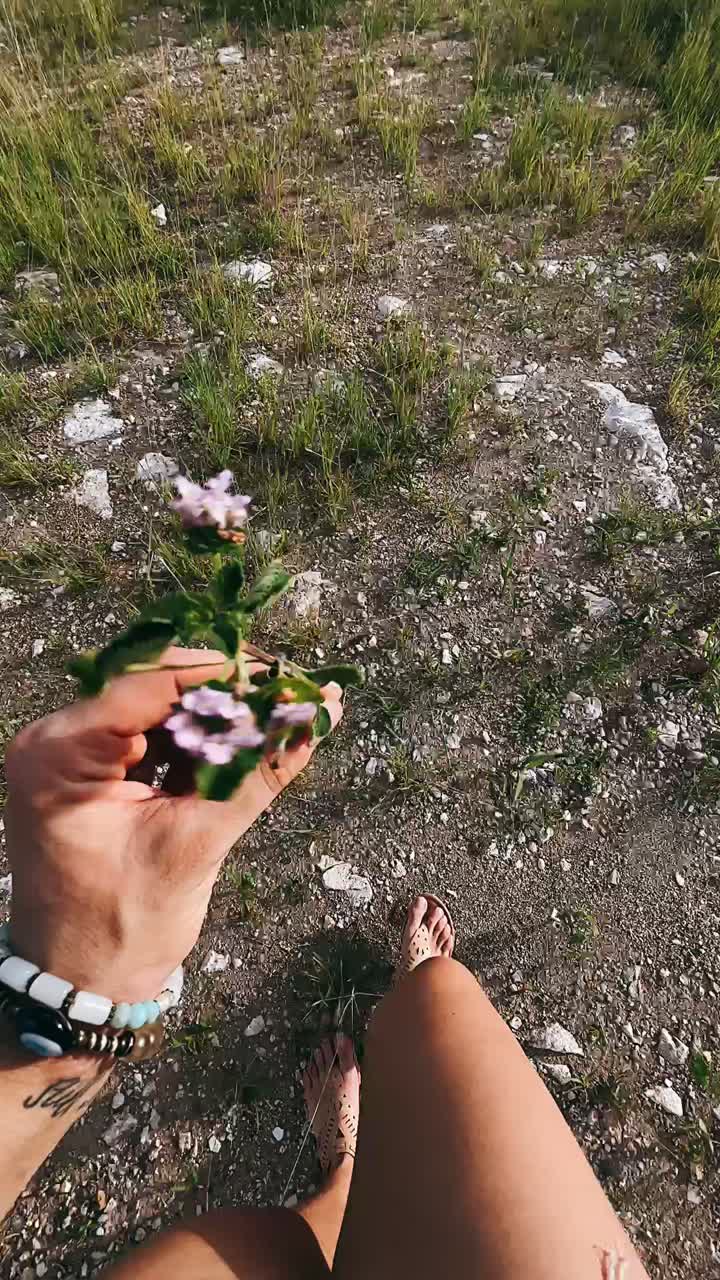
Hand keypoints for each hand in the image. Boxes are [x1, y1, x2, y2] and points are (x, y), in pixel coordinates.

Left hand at [3, 647, 342, 1001]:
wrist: (81, 982)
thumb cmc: (122, 927)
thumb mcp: (195, 843)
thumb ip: (259, 773)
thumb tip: (321, 717)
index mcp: (60, 753)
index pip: (148, 684)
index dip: (221, 675)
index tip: (283, 677)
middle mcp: (58, 739)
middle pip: (153, 684)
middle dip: (226, 690)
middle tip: (291, 695)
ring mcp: (74, 752)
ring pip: (159, 703)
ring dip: (220, 710)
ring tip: (282, 712)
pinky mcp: (95, 768)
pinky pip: (154, 733)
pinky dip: (202, 737)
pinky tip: (250, 738)